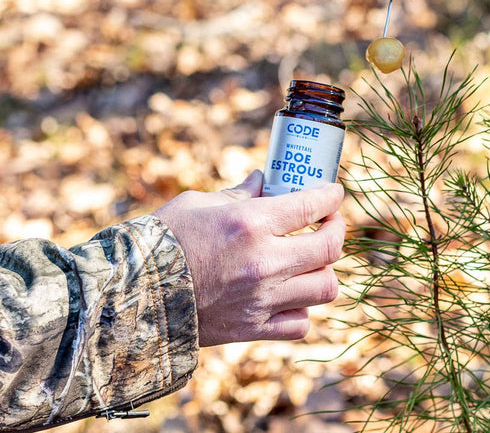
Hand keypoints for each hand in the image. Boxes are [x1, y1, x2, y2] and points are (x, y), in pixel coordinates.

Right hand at [153, 171, 345, 345]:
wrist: (133, 294)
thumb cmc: (164, 239)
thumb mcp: (201, 203)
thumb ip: (240, 192)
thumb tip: (263, 179)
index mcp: (250, 223)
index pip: (311, 205)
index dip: (331, 196)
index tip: (334, 193)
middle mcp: (263, 262)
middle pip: (329, 248)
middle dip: (338, 229)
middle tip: (331, 223)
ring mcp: (262, 299)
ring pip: (325, 288)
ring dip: (324, 270)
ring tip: (312, 260)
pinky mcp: (253, 329)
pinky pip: (301, 324)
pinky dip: (302, 308)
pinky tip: (290, 294)